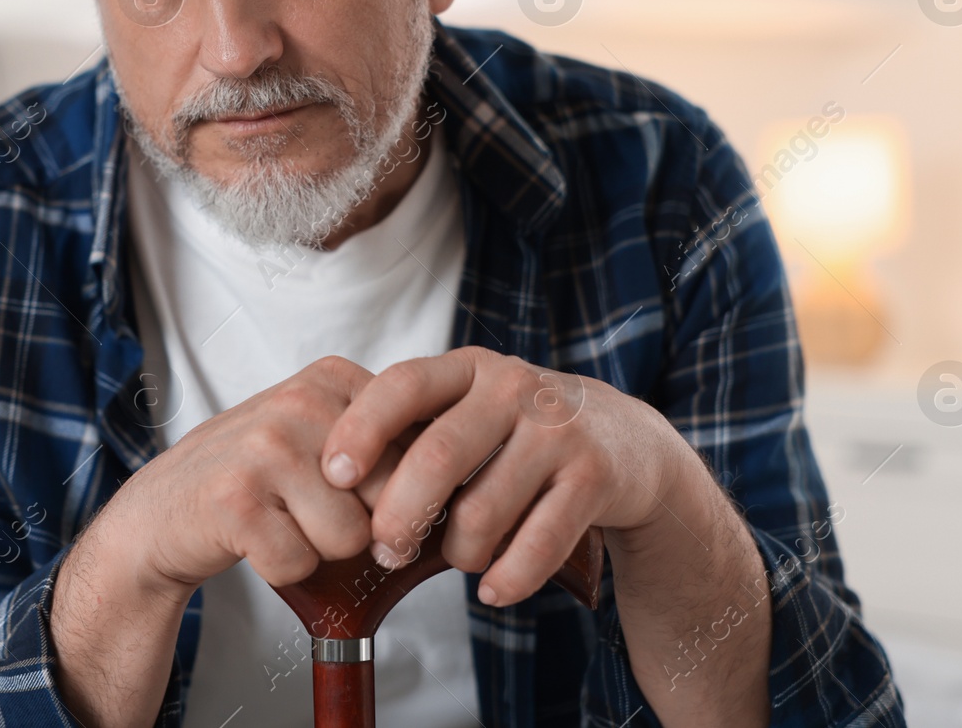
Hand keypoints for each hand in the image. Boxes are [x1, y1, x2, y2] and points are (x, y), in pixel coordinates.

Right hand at [99, 355, 407, 596]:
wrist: (162, 512)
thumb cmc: (255, 479)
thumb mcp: (320, 435)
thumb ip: (383, 444)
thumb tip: (456, 485)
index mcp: (332, 380)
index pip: (418, 449)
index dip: (402, 495)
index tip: (369, 500)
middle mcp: (300, 403)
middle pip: (388, 497)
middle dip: (362, 526)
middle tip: (314, 514)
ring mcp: (265, 448)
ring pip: (348, 537)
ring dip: (319, 550)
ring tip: (280, 521)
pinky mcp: (235, 501)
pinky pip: (300, 564)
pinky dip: (282, 569)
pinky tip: (254, 540)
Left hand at [319, 346, 686, 605]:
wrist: (627, 441)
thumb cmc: (520, 432)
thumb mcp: (472, 408)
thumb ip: (415, 432)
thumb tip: (333, 488)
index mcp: (469, 370)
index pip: (402, 385)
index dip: (362, 429)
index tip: (334, 475)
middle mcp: (514, 390)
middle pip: (437, 457)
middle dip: (399, 515)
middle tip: (384, 550)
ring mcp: (558, 432)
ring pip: (482, 512)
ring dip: (458, 554)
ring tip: (459, 558)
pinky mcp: (594, 478)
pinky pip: (536, 545)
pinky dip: (507, 580)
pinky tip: (494, 590)